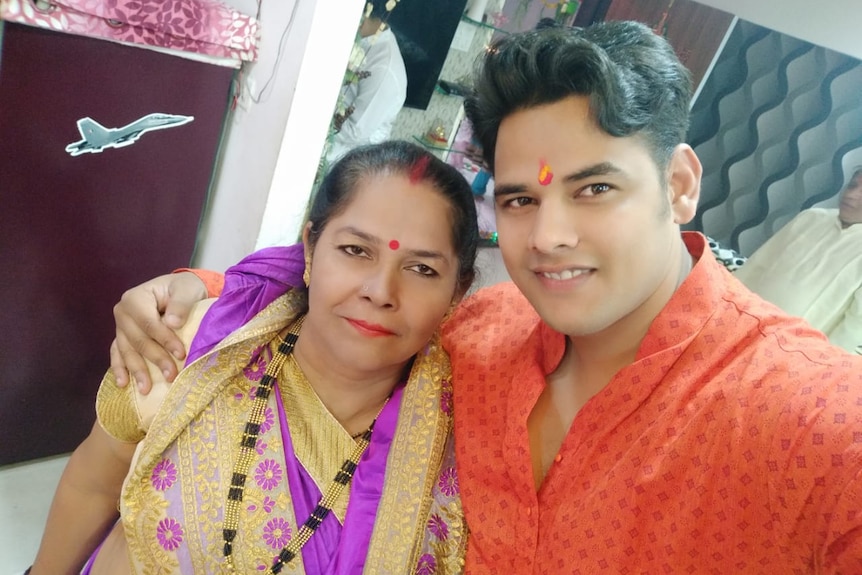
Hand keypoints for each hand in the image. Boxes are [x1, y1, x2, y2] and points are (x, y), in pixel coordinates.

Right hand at [110, 272, 206, 392]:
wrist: (180, 290)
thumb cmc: (184, 289)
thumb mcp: (187, 289)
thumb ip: (180, 304)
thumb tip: (172, 323)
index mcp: (135, 298)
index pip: (149, 323)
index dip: (164, 340)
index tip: (181, 354)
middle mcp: (123, 312)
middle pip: (137, 340)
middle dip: (155, 359)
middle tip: (171, 376)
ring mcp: (120, 326)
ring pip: (126, 351)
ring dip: (137, 370)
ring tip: (146, 389)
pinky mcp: (123, 337)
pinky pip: (117, 354)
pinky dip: (119, 369)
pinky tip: (123, 384)